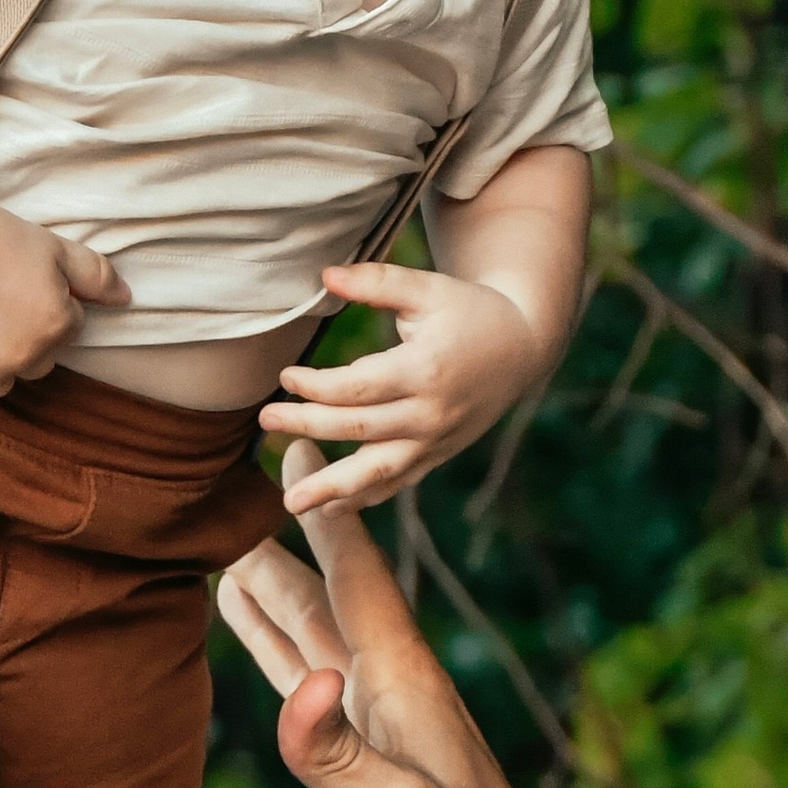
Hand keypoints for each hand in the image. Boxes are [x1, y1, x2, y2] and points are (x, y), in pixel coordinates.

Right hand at [0, 199, 126, 403]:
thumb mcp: (54, 247)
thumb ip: (97, 276)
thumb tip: (127, 299)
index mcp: (57, 325)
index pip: (67, 329)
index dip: (46, 305)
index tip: (18, 283)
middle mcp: (25, 356)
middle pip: (38, 363)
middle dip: (25, 340)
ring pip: (1, 384)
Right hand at [217, 454, 666, 787]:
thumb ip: (339, 754)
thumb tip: (299, 685)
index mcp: (404, 684)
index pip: (353, 573)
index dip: (320, 508)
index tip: (291, 439)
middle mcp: (388, 692)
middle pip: (321, 593)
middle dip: (280, 533)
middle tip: (233, 472)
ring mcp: (375, 729)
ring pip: (311, 640)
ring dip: (271, 592)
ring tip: (226, 546)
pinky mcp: (362, 770)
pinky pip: (308, 696)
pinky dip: (278, 659)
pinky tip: (265, 650)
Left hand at [258, 264, 547, 514]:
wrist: (522, 349)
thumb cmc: (469, 311)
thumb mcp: (428, 288)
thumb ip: (377, 282)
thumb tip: (324, 275)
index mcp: (425, 370)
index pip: (357, 387)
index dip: (316, 386)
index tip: (284, 376)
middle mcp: (430, 414)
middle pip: (357, 428)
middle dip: (306, 427)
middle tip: (264, 422)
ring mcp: (435, 441)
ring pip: (376, 472)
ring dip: (331, 490)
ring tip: (292, 504)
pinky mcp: (437, 456)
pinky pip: (396, 484)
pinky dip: (364, 500)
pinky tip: (328, 512)